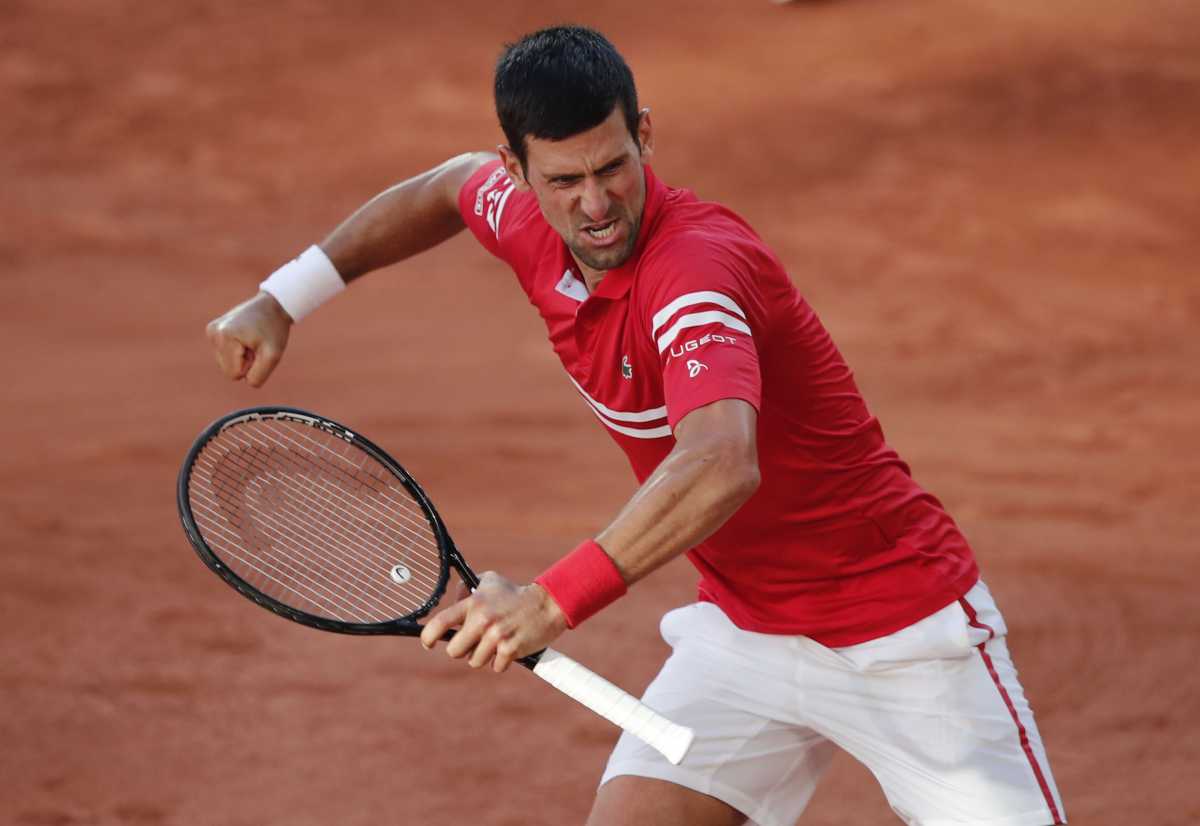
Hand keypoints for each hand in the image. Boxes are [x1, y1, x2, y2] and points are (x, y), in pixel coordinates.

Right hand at [205, 291, 291, 386]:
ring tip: (251, 340)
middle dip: (244, 362)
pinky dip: (236, 350)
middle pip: (227, 371)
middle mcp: (213, 333)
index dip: (250, 367)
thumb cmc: (274, 330)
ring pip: (225, 363)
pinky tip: (245, 336)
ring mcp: (211, 330)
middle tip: (255, 345)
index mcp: (224, 337)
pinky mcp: (213, 330)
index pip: (234, 374)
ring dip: (241, 356)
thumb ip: (258, 375)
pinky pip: (224, 355)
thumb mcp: (273, 356)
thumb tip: (244, 380)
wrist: (273, 305)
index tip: (257, 349)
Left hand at [419, 572, 568, 672]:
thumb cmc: (515, 594)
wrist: (547, 604)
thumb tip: (452, 603)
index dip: (428, 637)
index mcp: (474, 604)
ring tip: (497, 642)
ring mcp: (496, 636)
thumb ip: (467, 589)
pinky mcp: (510, 649)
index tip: (428, 644)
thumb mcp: (489, 582)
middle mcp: (482, 620)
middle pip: (454, 651)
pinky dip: (502, 662)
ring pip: (475, 661)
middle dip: (462, 650)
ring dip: (485, 656)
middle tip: (475, 643)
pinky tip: (510, 647)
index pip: (440, 622)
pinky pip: (496, 667)